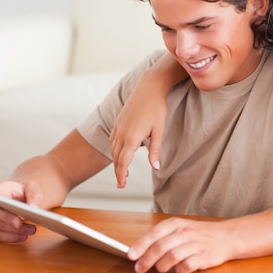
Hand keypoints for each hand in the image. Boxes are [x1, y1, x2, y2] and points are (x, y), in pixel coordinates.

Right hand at [0, 180, 42, 242]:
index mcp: (0, 190)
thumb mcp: (32, 187)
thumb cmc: (24, 191)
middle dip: (8, 219)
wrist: (23, 197)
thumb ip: (34, 194)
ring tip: (31, 230)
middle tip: (20, 223)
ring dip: (14, 231)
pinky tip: (24, 236)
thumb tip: (34, 207)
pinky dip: (12, 238)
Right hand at [110, 72, 166, 187]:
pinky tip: (120, 152)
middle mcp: (121, 133)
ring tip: (122, 170)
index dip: (121, 175)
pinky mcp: (118, 121)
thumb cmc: (157, 108)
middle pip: (116, 158)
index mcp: (131, 138)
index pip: (123, 162)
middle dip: (118, 171)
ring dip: (116, 161)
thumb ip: (156, 150)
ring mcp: (118, 126)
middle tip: (121, 183)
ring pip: (113, 149)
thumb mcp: (159, 130)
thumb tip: (156, 167)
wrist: (149, 87)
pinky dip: (115, 149)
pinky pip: (113, 139)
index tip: (121, 186)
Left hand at [128, 217, 233, 272]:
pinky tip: (178, 271)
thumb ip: (163, 237)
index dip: (141, 245)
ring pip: (172, 256)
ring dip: (161, 267)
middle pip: (161, 247)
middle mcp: (186, 232)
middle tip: (140, 269)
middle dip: (147, 260)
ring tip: (159, 270)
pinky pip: (187, 266)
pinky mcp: (205, 256)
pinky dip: (179, 271)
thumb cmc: (199, 234)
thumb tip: (140, 251)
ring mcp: (196, 244)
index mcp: (177, 223)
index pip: (155, 233)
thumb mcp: (181, 228)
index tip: (131, 255)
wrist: (227, 236)